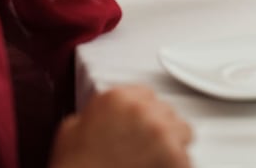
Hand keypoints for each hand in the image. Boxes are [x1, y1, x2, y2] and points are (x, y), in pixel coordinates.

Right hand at [49, 85, 191, 167]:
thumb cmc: (76, 166)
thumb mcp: (70, 131)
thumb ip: (94, 114)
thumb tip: (103, 116)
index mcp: (116, 97)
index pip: (145, 95)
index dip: (142, 114)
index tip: (139, 127)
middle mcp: (142, 108)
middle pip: (165, 112)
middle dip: (157, 129)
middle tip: (142, 149)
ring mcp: (161, 130)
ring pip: (182, 131)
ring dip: (172, 144)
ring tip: (153, 160)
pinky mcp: (175, 154)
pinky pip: (185, 156)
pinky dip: (176, 164)